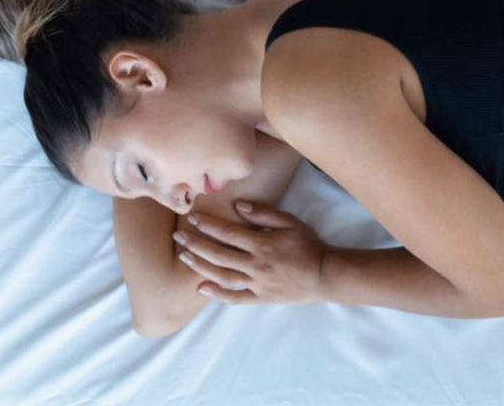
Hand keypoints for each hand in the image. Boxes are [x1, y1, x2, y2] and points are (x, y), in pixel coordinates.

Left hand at [173, 202, 326, 304]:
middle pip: (219, 254)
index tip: (192, 218)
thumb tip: (238, 205)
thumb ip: (263, 213)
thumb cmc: (308, 245)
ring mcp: (257, 283)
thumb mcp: (290, 222)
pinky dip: (217, 294)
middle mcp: (256, 265)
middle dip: (196, 244)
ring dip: (201, 267)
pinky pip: (235, 298)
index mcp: (263, 244)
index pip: (228, 233)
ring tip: (185, 257)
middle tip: (179, 236)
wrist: (324, 274)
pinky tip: (202, 287)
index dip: (208, 225)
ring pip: (222, 276)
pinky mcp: (260, 298)